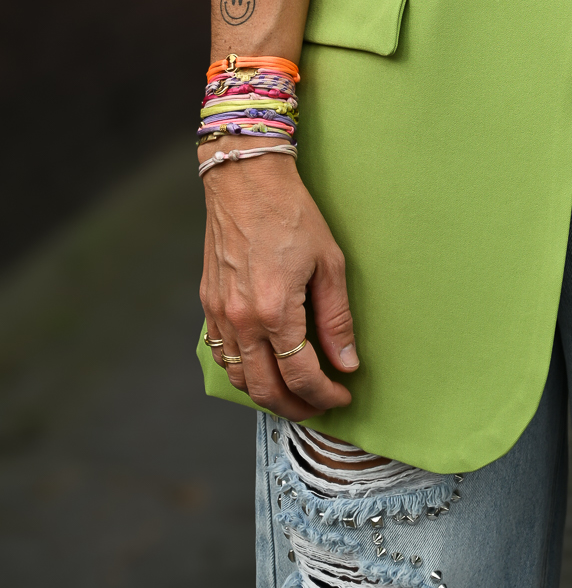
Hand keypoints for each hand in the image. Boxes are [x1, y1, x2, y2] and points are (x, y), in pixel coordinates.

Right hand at [201, 151, 359, 419]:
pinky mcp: (208, 304)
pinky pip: (221, 354)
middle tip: (319, 406)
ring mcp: (220, 314)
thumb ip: (337, 318)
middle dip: (295, 407)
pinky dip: (243, 371)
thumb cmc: (292, 213)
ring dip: (267, 394)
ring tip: (294, 391)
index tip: (341, 396)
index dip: (324, 395)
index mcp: (275, 311)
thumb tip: (347, 362)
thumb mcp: (329, 262)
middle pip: (265, 390)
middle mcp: (242, 320)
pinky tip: (263, 364)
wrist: (246, 180)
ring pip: (239, 378)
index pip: (300, 376)